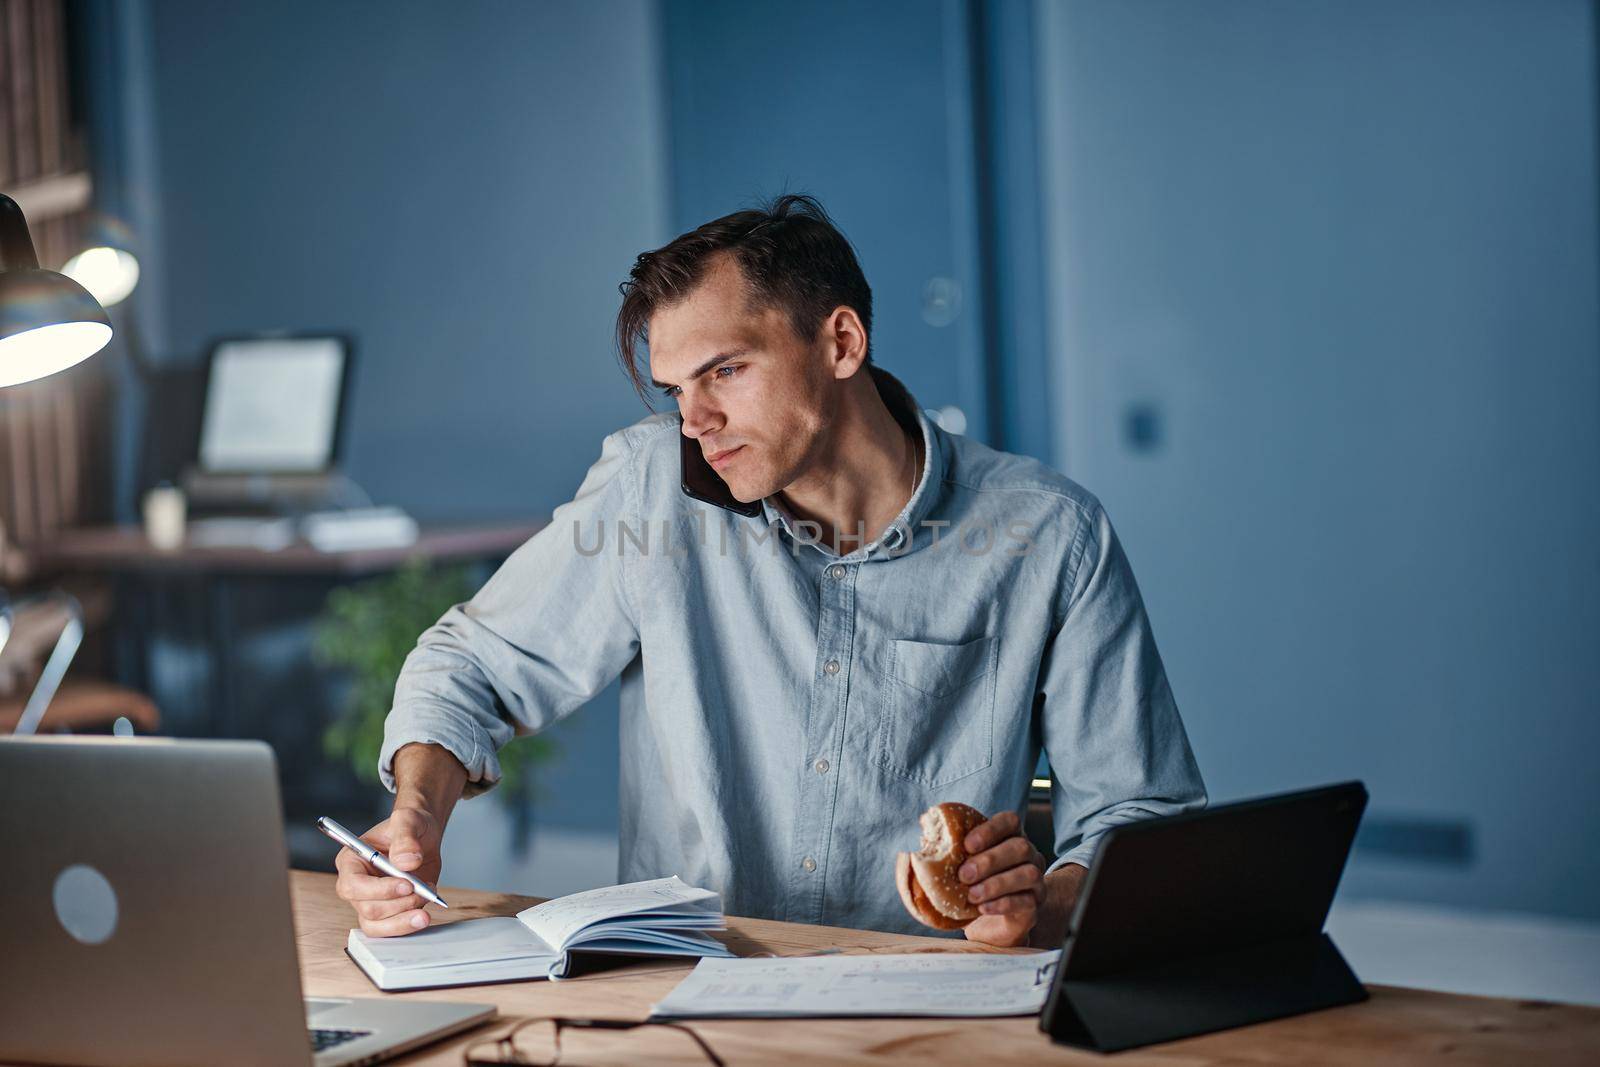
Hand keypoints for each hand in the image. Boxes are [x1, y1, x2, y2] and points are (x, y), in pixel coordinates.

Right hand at [333, 805, 443, 936]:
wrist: (424, 835)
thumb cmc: (410, 825)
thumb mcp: (408, 820)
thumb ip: (405, 837)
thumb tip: (406, 862)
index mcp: (351, 860)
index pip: (353, 885)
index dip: (379, 889)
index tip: (407, 884)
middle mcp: (356, 884)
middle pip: (367, 908)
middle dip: (398, 903)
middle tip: (421, 890)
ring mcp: (371, 900)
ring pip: (376, 925)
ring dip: (403, 918)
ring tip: (426, 900)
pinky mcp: (388, 910)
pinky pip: (389, 929)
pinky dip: (407, 925)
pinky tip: (423, 913)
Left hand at [956, 810, 1045, 947]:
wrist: (992, 924)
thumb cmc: (974, 886)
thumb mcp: (959, 866)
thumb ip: (947, 851)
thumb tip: (918, 833)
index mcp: (1010, 837)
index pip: (1010, 821)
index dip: (990, 830)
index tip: (967, 845)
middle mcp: (1029, 855)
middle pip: (1020, 847)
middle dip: (990, 860)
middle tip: (964, 875)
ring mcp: (1036, 881)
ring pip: (1028, 873)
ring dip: (996, 883)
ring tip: (972, 894)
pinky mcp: (1035, 906)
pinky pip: (1026, 901)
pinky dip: (1002, 903)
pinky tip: (983, 908)